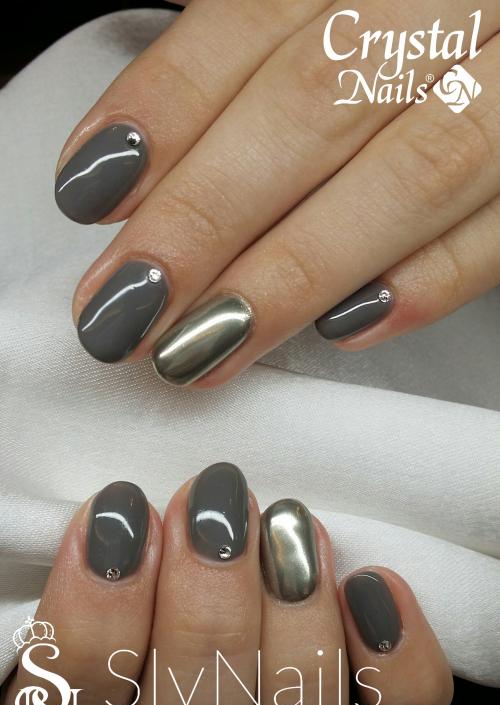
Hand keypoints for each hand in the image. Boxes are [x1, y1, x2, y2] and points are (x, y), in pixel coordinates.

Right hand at [2, 464, 451, 704]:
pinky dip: (393, 655)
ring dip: (293, 611)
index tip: (124, 515)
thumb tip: (122, 516)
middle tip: (218, 505)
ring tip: (287, 525)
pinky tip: (366, 584)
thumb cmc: (155, 647)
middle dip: (207, 599)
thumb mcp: (103, 627)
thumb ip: (98, 588)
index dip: (93, 615)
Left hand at [54, 1, 499, 387]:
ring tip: (208, 342)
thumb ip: (256, 63)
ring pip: (415, 169)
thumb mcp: (340, 10)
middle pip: (320, 103)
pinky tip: (347, 325)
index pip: (255, 20)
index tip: (92, 191)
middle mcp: (455, 1)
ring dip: (297, 269)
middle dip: (209, 216)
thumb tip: (139, 170)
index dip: (166, 107)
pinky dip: (430, 279)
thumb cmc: (414, 29)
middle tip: (132, 306)